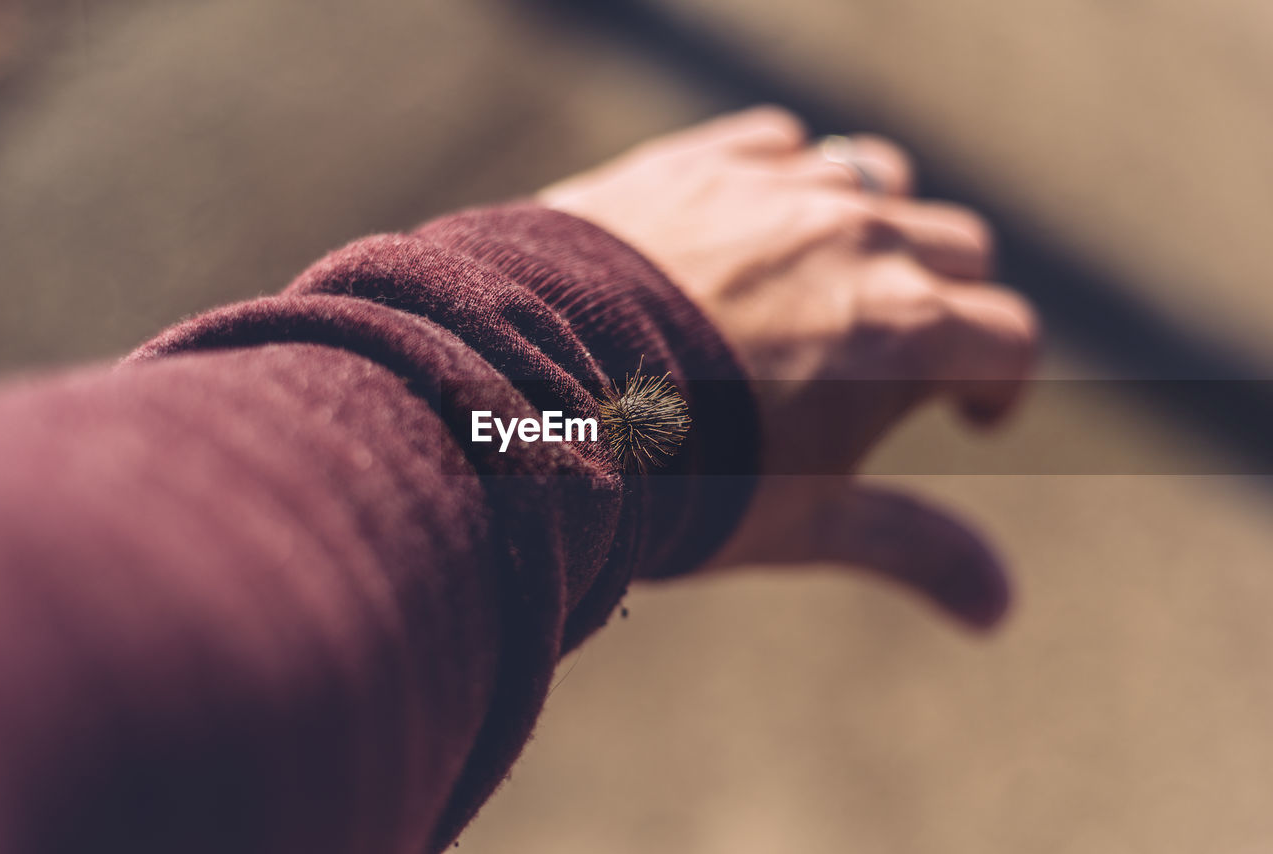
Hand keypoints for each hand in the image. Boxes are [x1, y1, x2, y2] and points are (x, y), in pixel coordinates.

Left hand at [540, 107, 1038, 628]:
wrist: (530, 398)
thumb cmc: (677, 477)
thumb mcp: (803, 523)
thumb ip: (912, 548)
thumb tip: (999, 608)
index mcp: (906, 332)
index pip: (1009, 337)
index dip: (999, 382)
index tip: (968, 414)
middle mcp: (860, 240)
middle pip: (958, 249)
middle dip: (948, 304)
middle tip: (897, 354)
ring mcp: (781, 190)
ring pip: (879, 182)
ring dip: (878, 229)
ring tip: (831, 281)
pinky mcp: (705, 161)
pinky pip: (782, 145)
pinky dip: (787, 178)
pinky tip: (754, 225)